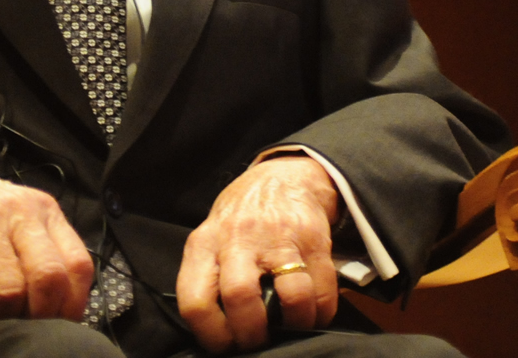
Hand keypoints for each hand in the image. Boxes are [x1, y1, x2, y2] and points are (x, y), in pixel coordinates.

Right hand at [0, 155, 93, 320]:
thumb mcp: (17, 217)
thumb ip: (41, 249)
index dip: (73, 304)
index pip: (77, 264)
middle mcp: (20, 213)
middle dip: (39, 314)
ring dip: (2, 315)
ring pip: (10, 290)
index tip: (60, 322)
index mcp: (44, 210)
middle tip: (25, 323)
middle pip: (49, 278)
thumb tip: (60, 304)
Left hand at [176, 156, 340, 352]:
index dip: (211, 334)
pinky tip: (313, 314)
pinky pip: (322, 291)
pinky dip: (320, 313)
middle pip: (239, 297)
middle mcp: (238, 239)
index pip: (195, 300)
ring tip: (291, 329)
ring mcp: (278, 238)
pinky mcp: (313, 240)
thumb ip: (209, 275)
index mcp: (205, 243)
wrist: (283, 176)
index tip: (226, 345)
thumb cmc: (241, 217)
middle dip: (251, 334)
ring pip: (290, 297)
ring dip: (294, 326)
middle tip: (258, 341)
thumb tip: (218, 331)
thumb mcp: (211, 237)